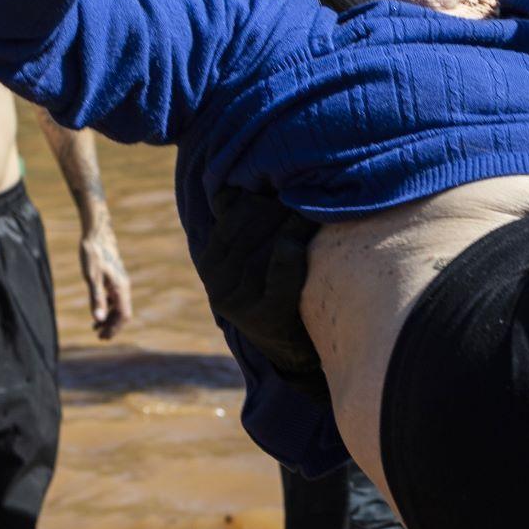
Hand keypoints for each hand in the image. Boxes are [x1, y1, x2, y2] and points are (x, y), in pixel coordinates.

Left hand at [79, 224, 132, 339]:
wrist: (96, 235)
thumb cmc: (93, 255)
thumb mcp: (92, 278)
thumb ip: (96, 299)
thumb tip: (98, 319)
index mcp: (120, 288)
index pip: (123, 315)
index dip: (114, 328)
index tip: (103, 338)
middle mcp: (123, 287)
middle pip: (123, 313)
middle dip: (112, 326)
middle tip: (99, 338)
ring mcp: (119, 283)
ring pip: (119, 306)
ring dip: (110, 318)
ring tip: (96, 329)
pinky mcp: (114, 279)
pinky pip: (115, 299)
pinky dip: (108, 308)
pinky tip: (97, 312)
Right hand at [201, 186, 324, 393]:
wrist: (293, 349)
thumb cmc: (278, 290)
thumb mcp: (253, 257)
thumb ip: (242, 223)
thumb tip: (237, 180)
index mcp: (211, 261)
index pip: (233, 211)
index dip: (264, 192)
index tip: (290, 179)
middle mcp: (218, 281)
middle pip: (251, 224)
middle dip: (281, 203)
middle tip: (311, 185)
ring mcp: (239, 301)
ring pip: (268, 241)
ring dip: (294, 217)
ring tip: (317, 201)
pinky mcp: (265, 316)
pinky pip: (282, 266)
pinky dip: (296, 243)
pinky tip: (309, 228)